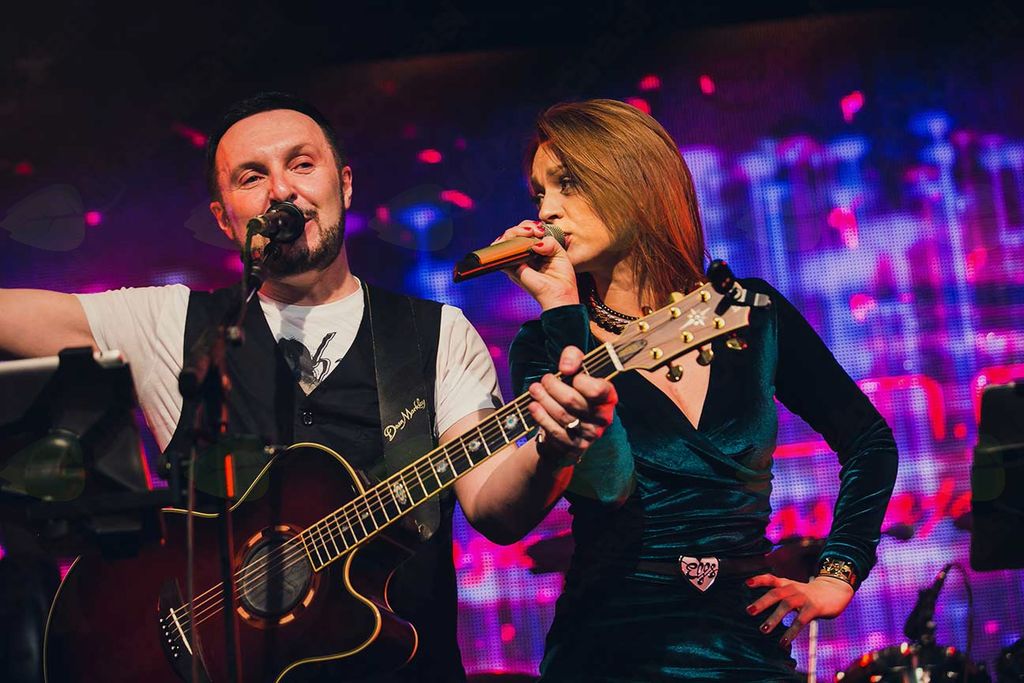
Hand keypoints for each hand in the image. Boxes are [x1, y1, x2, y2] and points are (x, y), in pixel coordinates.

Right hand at [496, 220, 577, 309]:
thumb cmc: (562, 278)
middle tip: (536, 231)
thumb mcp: (560, 253)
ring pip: (505, 240)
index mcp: (534, 252)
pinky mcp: (511, 268)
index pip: (525, 233)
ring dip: (516, 231)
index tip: (541, 230)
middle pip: (514, 234)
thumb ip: (550, 241)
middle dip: (523, 227)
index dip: (530, 226)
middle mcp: (523, 256)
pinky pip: (501, 252)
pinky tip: (522, 241)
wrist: (560, 294)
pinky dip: (507, 242)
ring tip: (530, 233)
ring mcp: (516, 261)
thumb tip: (536, 242)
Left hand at [528, 346, 616, 467]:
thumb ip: (574, 357)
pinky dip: (541, 417)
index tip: (566, 373)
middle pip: (572, 401)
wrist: (571, 423)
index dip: (579, 380)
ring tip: (534, 389)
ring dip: (543, 400)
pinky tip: (533, 406)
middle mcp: (602, 418)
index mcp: (608, 398)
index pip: (597, 389)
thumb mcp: (578, 368)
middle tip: (543, 380)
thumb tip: (566, 368)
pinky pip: (554, 431)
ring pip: (561, 415)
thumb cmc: (575, 390)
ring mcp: (589, 434)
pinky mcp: (575, 446)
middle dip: (552, 387)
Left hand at [745, 574, 853, 647]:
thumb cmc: (809, 594)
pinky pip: (800, 621)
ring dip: (774, 618)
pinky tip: (783, 642)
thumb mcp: (794, 590)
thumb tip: (759, 607)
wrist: (835, 591)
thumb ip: (780, 595)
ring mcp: (804, 598)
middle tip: (748, 611)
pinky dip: (791, 632)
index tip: (747, 584)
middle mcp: (794, 589)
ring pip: (786, 606)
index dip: (759, 580)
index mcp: (787, 584)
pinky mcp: (814, 608)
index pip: (771, 579)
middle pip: (776, 593)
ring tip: (763, 630)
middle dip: (762, 602)